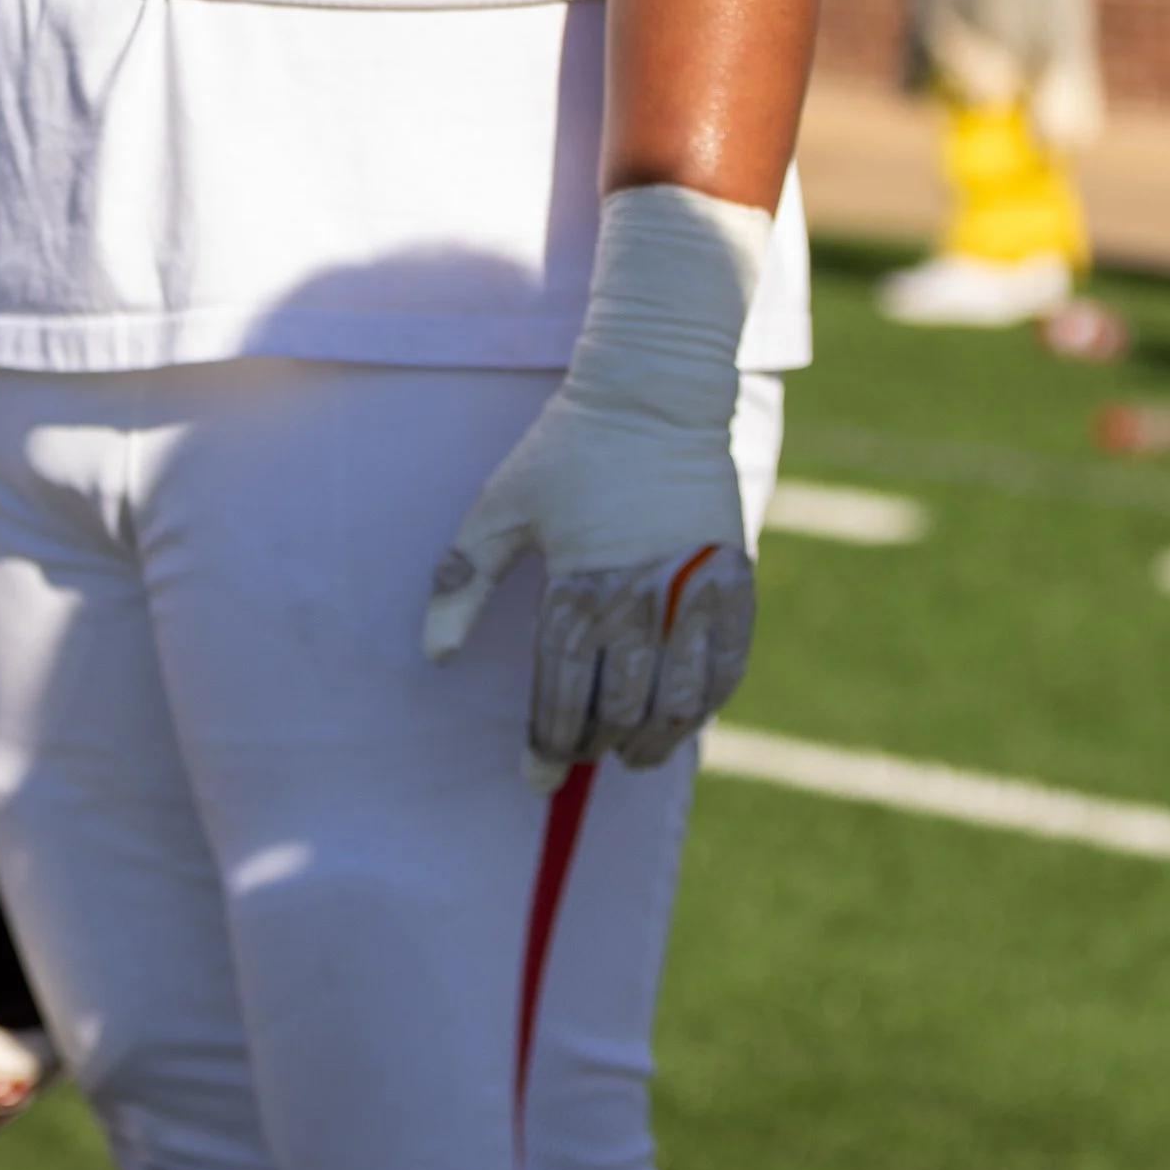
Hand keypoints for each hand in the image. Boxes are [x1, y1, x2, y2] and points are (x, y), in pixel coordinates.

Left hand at [423, 187, 769, 790]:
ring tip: (630, 753)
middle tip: (580, 754)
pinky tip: (683, 716)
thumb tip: (434, 657)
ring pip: (677, 706)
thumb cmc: (566, 450)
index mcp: (578, 588)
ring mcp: (694, 594)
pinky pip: (727, 668)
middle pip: (619, 712)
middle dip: (595, 746)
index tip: (535, 774)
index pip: (560, 698)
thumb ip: (463, 582)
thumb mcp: (500, 507)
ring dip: (652, 743)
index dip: (546, 746)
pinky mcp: (735, 581)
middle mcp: (639, 601)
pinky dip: (705, 705)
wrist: (652, 396)